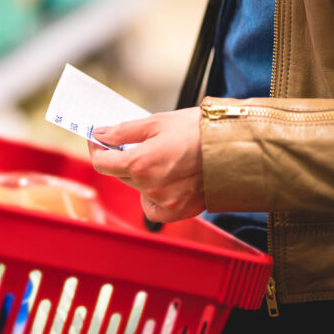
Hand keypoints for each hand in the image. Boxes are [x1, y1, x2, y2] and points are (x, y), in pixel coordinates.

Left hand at [88, 107, 204, 221]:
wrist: (236, 146)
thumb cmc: (199, 130)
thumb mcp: (157, 122)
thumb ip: (123, 131)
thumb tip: (100, 134)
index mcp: (140, 163)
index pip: (102, 163)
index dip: (96, 149)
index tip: (98, 140)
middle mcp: (149, 187)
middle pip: (119, 175)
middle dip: (120, 158)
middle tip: (133, 143)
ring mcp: (164, 202)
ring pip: (137, 189)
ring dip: (139, 175)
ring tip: (159, 159)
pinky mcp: (179, 211)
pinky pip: (153, 209)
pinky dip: (152, 197)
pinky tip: (163, 182)